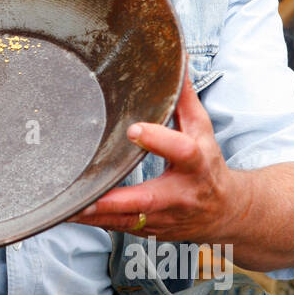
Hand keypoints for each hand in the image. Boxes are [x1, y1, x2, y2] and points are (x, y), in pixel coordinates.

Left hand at [66, 62, 250, 241]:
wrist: (225, 212)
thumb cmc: (208, 166)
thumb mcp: (203, 131)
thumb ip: (185, 100)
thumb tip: (176, 63)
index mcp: (195, 164)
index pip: (181, 151)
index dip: (159, 140)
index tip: (134, 130)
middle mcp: (180, 194)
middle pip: (147, 199)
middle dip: (116, 200)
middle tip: (87, 196)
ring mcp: (164, 218)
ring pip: (127, 221)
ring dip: (96, 216)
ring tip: (67, 208)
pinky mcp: (150, 230)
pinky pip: (119, 228)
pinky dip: (95, 223)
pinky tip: (71, 215)